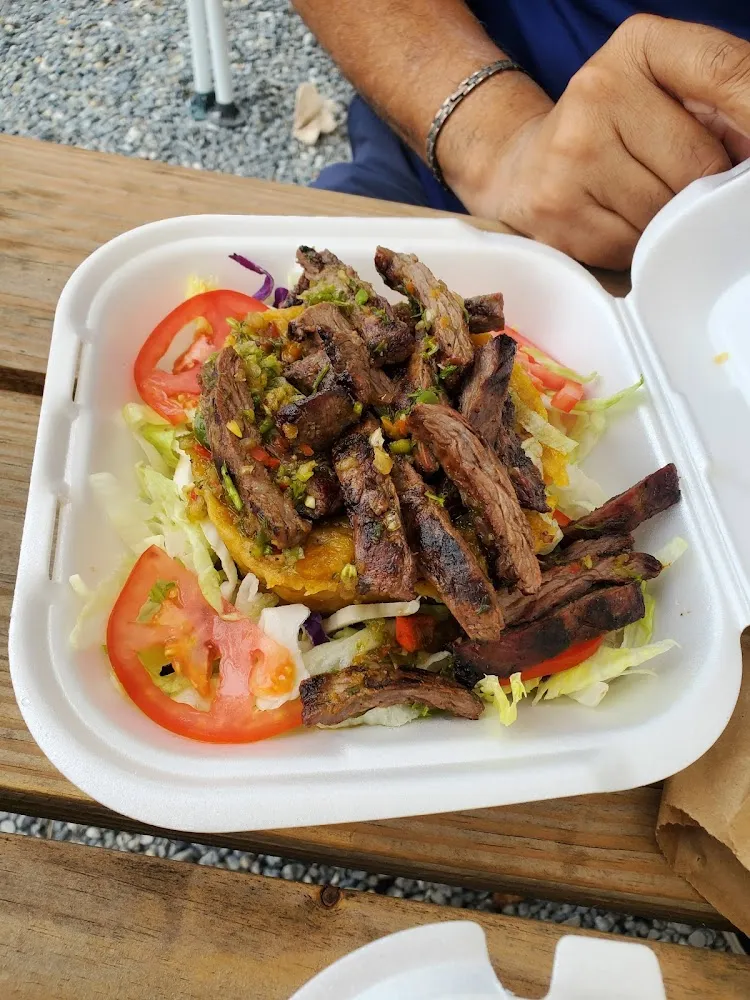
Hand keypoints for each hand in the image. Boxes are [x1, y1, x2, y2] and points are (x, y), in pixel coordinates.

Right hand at [448, 16, 749, 268]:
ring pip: (665, 212)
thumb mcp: (661, 91)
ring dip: (666, 222)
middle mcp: (598, 89)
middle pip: (700, 162)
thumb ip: (718, 104)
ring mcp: (572, 153)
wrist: (519, 167)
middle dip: (702, 186)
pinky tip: (612, 224)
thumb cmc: (609, 131)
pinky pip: (629, 246)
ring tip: (638, 203)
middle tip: (677, 183)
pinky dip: (633, 246)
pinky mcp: (556, 209)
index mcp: (638, 45)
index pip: (727, 71)